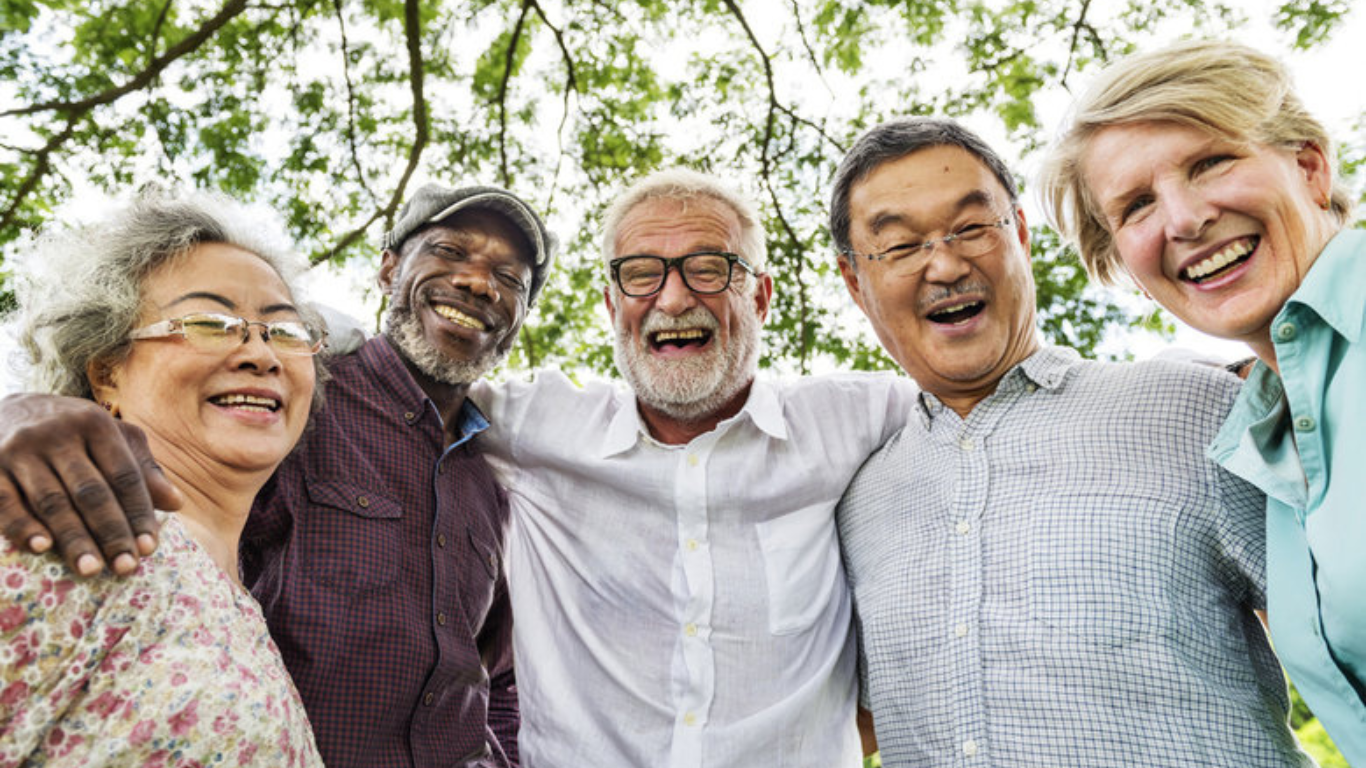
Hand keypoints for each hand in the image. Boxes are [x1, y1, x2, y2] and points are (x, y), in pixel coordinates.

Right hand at [0, 393, 181, 575]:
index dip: (139, 513)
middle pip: (91, 491)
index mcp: (94, 423)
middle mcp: (57, 433)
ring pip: (52, 501)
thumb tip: (176, 503)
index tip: (150, 548)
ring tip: (92, 569)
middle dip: (111, 531)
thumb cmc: (70, 431)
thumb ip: (141, 468)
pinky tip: (42, 548)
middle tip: (126, 567)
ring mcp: (19, 450)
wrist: (3, 409)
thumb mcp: (109, 437)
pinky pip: (6, 502)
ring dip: (73, 538)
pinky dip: (23, 526)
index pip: (124, 475)